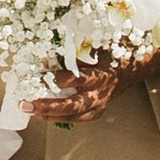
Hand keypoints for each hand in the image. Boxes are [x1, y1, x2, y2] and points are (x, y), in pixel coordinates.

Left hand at [27, 38, 159, 126]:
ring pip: (72, 115)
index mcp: (104, 76)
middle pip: (73, 105)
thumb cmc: (113, 53)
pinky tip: (40, 113)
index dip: (62, 79)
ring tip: (28, 109)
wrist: (132, 69)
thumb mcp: (99, 45)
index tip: (44, 76)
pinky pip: (75, 118)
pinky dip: (57, 116)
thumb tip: (52, 41)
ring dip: (48, 114)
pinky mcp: (95, 111)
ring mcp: (98, 105)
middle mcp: (101, 94)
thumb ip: (80, 47)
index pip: (81, 80)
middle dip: (48, 105)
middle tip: (27, 103)